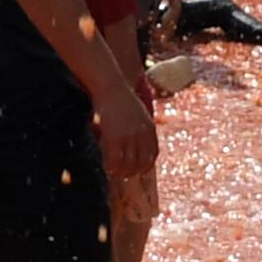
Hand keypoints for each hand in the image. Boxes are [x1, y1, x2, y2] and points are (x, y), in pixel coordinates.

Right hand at [91, 64, 159, 180]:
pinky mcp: (115, 138)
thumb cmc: (121, 97)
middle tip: (126, 175)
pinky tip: (107, 168)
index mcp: (150, 127)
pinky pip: (115, 160)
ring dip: (123, 172)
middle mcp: (142, 134)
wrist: (110, 87)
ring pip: (129, 164)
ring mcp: (129, 137)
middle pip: (142, 162)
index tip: (141, 170)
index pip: (153, 153)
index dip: (147, 165)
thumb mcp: (138, 112)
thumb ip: (141, 127)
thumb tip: (136, 144)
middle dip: (134, 171)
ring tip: (115, 173)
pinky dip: (112, 167)